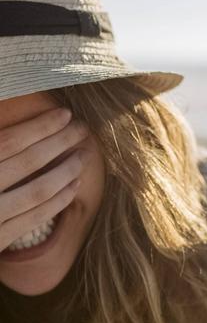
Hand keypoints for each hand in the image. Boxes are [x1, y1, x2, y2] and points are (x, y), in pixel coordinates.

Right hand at [0, 105, 88, 251]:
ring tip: (82, 157)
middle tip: (82, 130)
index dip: (40, 126)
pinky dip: (58, 201)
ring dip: (65, 171)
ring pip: (37, 191)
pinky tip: (74, 186)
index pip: (10, 141)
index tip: (65, 114)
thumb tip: (5, 105)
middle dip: (60, 142)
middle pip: (28, 162)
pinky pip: (34, 217)